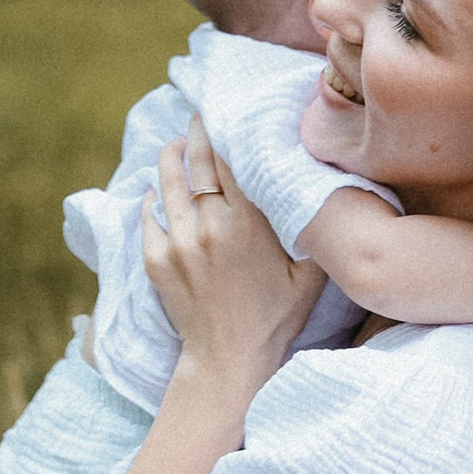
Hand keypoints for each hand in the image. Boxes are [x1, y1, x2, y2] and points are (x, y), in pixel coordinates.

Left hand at [140, 120, 320, 390]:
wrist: (229, 360)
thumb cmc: (276, 317)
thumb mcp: (310, 274)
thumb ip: (313, 230)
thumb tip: (323, 190)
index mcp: (247, 223)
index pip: (230, 160)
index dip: (226, 132)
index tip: (226, 113)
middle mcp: (209, 225)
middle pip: (197, 160)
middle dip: (197, 133)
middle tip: (198, 115)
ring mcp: (177, 242)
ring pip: (167, 182)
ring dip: (171, 157)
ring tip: (176, 144)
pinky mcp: (156, 260)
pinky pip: (148, 215)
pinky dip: (152, 198)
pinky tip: (157, 190)